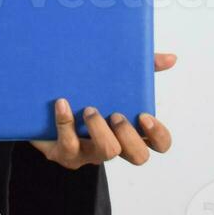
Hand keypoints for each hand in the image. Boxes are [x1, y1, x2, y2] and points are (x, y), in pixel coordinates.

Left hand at [29, 52, 176, 169]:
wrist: (42, 107)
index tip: (144, 115)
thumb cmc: (86, 95)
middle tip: (116, 114)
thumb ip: (143, 69)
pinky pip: (68, 144)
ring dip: (100, 130)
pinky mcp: (65, 153)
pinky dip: (65, 122)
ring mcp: (90, 153)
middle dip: (128, 135)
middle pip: (138, 157)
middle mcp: (114, 144)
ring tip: (90, 109)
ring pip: (105, 154)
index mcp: (129, 129)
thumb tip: (170, 58)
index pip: (159, 144)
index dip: (158, 135)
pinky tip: (62, 103)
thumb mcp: (114, 81)